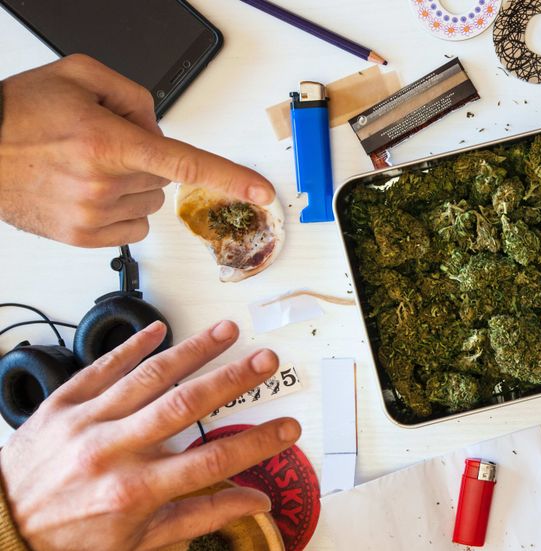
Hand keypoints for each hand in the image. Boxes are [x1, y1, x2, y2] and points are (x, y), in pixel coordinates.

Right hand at [0, 55, 275, 246]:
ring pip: (151, 203)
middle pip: (164, 179)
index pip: (186, 165)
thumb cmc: (20, 114)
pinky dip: (120, 210)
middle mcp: (103, 184)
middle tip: (102, 145)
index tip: (262, 193)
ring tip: (86, 169)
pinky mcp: (83, 238)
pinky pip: (132, 227)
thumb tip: (161, 129)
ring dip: (132, 187)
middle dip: (145, 161)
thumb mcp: (80, 76)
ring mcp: (92, 216)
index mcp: (109, 143)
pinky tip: (86, 192)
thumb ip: (135, 96)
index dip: (231, 179)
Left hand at [0, 320, 300, 550]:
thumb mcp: (140, 542)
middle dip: (231, 380)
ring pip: (148, 377)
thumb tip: (251, 503)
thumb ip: (200, 517)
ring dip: (192, 351)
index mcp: (134, 492)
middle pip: (184, 406)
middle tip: (265, 360)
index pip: (212, 462)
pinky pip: (101, 368)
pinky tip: (159, 330)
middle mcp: (111, 452)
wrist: (0, 531)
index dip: (257, 443)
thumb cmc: (70, 540)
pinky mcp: (60, 406)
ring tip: (226, 331)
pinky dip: (131, 347)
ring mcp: (85, 423)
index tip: (287, 427)